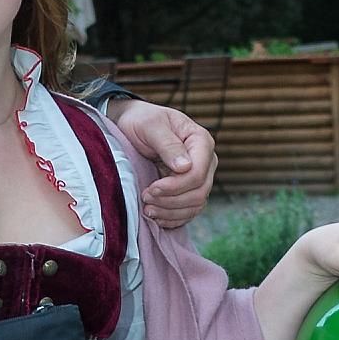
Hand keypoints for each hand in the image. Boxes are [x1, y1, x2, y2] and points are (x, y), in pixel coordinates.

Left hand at [108, 99, 216, 226]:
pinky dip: (173, 218)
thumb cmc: (141, 120)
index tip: (151, 188)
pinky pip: (189, 211)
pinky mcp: (189, 190)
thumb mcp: (151, 126)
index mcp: (201, 141)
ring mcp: (200, 177)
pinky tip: (156, 217)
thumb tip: (185, 167)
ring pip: (195, 205)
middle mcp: (206, 161)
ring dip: (171, 212)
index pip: (198, 173)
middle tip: (146, 198)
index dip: (176, 186)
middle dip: (171, 200)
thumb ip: (168, 145)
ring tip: (148, 210)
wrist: (132, 126)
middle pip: (199, 192)